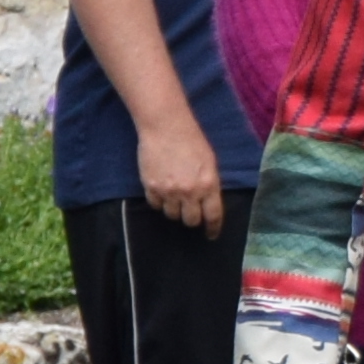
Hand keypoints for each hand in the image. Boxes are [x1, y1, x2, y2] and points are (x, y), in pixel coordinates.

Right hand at [136, 106, 225, 233]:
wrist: (166, 128)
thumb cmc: (192, 142)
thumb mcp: (209, 163)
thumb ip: (209, 184)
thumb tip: (207, 203)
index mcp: (209, 185)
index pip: (213, 216)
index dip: (212, 228)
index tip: (211, 235)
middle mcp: (189, 192)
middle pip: (190, 220)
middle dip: (192, 219)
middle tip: (190, 212)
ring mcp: (169, 191)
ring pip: (172, 215)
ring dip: (175, 210)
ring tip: (175, 198)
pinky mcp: (151, 187)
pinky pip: (155, 205)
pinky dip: (159, 202)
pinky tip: (162, 192)